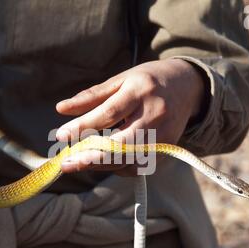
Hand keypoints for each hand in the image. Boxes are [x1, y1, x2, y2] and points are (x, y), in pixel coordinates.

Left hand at [56, 58, 204, 175]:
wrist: (187, 88)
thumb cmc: (148, 81)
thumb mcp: (121, 80)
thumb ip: (92, 96)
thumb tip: (60, 109)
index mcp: (141, 91)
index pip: (110, 113)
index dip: (84, 126)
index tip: (60, 135)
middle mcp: (155, 115)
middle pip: (121, 144)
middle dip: (91, 157)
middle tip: (65, 163)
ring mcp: (164, 135)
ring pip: (129, 160)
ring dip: (100, 165)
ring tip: (76, 163)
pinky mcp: (167, 150)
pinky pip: (138, 166)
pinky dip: (117, 167)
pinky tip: (102, 162)